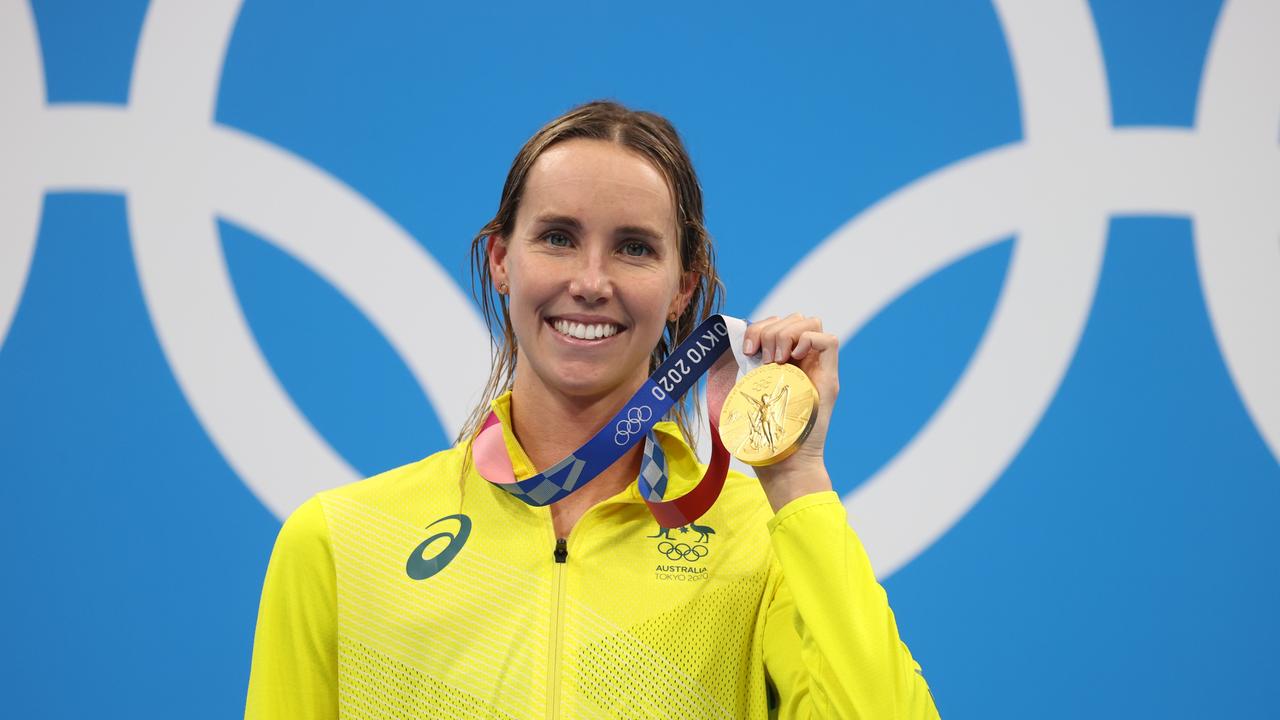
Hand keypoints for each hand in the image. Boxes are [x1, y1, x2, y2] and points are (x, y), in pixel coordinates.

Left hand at [741, 314, 838, 510]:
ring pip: (811, 323)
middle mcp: (804, 363)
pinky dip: (808, 340)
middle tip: (762, 357)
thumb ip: (744, 373)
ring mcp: (818, 370)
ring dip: (787, 334)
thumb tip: (727, 351)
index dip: (763, 326)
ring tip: (775, 360)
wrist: (784, 464)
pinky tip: (792, 360)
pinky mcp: (829, 380)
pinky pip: (829, 340)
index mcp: (784, 363)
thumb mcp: (746, 397)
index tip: (748, 349)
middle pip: (795, 318)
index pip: (780, 324)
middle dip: (772, 330)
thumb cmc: (763, 438)